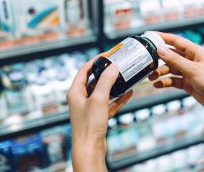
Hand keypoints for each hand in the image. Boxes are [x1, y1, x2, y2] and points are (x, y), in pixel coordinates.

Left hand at [67, 55, 132, 171]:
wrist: (90, 148)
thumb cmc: (88, 124)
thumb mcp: (98, 99)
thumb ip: (106, 81)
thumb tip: (114, 66)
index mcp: (75, 92)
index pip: (84, 71)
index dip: (94, 62)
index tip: (105, 55)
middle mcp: (81, 99)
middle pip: (94, 81)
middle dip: (106, 73)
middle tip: (117, 66)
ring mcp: (90, 108)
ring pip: (103, 92)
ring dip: (114, 86)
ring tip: (125, 77)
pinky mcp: (98, 117)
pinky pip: (110, 104)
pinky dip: (118, 98)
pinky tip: (128, 93)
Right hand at [149, 32, 203, 112]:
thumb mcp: (192, 69)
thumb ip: (175, 60)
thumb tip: (160, 49)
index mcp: (194, 51)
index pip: (175, 41)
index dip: (162, 38)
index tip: (149, 36)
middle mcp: (191, 60)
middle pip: (170, 56)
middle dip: (159, 60)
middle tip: (147, 63)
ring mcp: (189, 72)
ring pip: (170, 69)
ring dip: (160, 73)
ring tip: (151, 77)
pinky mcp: (188, 83)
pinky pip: (173, 81)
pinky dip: (165, 82)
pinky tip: (158, 85)